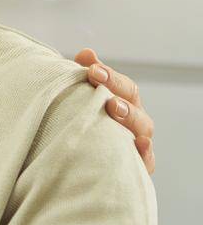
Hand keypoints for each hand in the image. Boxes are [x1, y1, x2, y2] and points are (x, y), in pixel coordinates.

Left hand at [76, 48, 154, 173]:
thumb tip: (86, 53)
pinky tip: (139, 143)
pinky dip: (144, 152)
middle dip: (117, 90)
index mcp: (122, 103)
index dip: (109, 75)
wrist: (78, 170)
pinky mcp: (136, 168)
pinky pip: (145, 160)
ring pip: (141, 128)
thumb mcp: (80, 103)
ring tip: (114, 107)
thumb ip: (84, 78)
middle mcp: (132, 122)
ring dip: (129, 116)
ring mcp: (136, 143)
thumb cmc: (83, 129)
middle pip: (132, 102)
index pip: (122, 86)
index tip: (91, 68)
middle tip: (99, 81)